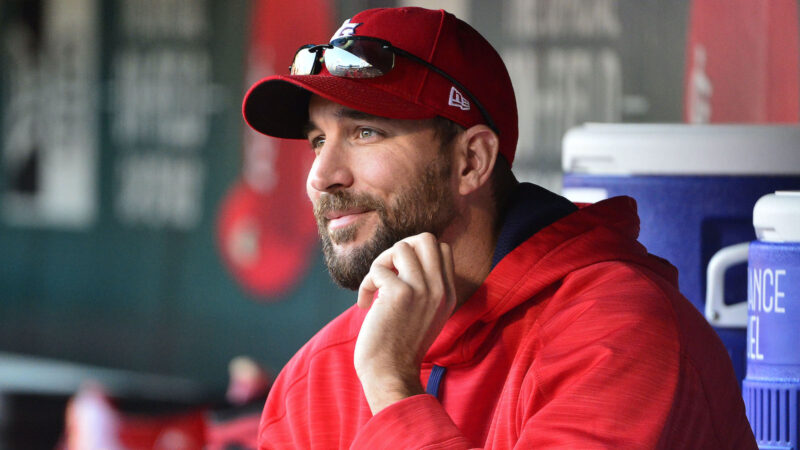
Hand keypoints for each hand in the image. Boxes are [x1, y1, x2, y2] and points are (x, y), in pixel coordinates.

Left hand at [354, 232, 456, 413]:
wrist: (390, 375)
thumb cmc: (398, 346)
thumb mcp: (424, 314)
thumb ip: (423, 287)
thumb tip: (402, 255)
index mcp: (448, 294)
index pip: (441, 249)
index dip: (415, 253)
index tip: (399, 275)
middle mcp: (440, 289)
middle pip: (426, 238)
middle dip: (399, 248)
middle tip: (387, 271)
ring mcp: (423, 290)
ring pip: (401, 246)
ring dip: (380, 263)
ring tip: (374, 286)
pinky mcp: (400, 294)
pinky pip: (378, 269)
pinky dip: (366, 284)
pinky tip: (364, 303)